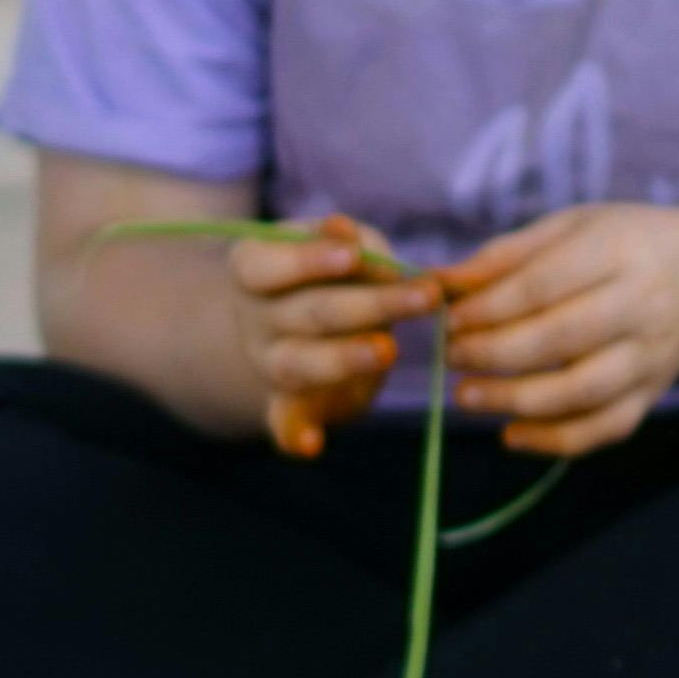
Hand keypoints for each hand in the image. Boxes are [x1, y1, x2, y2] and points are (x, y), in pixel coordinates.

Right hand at [229, 217, 424, 457]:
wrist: (301, 323)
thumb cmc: (332, 272)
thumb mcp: (341, 246)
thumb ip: (350, 243)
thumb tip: (344, 231)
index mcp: (254, 269)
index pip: (266, 264)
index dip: (307, 260)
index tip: (352, 255)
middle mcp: (256, 318)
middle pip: (307, 312)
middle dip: (368, 304)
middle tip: (423, 297)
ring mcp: (270, 363)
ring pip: (299, 364)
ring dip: (343, 359)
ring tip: (388, 351)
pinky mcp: (289, 404)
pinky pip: (284, 423)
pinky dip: (293, 436)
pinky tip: (311, 446)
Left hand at [430, 205, 678, 454]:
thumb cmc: (617, 246)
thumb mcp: (570, 228)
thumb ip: (506, 256)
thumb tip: (438, 283)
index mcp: (619, 252)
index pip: (542, 286)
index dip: (487, 308)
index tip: (447, 318)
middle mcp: (644, 306)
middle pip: (559, 339)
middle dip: (492, 353)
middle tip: (448, 356)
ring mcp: (652, 356)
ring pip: (581, 392)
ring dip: (514, 400)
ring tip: (465, 396)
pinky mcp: (652, 395)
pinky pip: (603, 429)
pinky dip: (554, 440)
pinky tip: (510, 435)